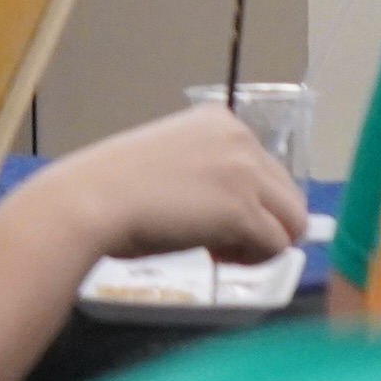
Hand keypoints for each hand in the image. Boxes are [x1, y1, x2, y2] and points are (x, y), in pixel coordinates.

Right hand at [9, 106, 308, 266]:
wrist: (89, 202)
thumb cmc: (114, 188)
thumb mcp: (172, 162)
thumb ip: (211, 172)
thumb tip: (241, 211)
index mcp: (219, 119)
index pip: (266, 169)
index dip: (245, 201)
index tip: (207, 214)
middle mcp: (240, 137)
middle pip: (287, 196)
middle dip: (260, 223)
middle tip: (216, 240)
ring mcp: (244, 172)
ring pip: (291, 221)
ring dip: (261, 244)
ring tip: (220, 251)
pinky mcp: (242, 209)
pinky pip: (275, 246)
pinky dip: (252, 260)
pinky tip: (214, 256)